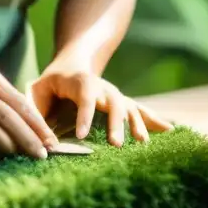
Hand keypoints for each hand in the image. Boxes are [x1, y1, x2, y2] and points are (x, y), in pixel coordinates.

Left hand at [29, 65, 172, 146]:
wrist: (74, 63)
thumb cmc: (52, 82)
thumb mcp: (38, 90)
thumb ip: (37, 111)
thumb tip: (44, 142)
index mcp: (80, 82)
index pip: (85, 97)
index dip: (85, 115)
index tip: (83, 136)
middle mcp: (103, 87)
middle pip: (113, 102)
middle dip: (116, 123)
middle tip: (116, 144)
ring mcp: (116, 95)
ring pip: (130, 107)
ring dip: (137, 124)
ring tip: (142, 143)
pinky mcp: (124, 103)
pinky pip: (141, 111)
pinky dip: (155, 120)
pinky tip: (171, 131)